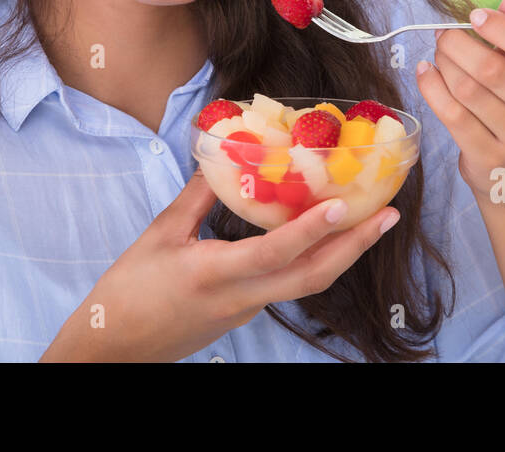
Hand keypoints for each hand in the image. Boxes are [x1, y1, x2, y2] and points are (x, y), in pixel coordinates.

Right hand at [40, 169, 399, 361]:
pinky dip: (312, 259)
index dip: (311, 229)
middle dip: (356, 247)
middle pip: (312, 278)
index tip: (343, 205)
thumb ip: (195, 197)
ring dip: (343, 254)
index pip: (274, 252)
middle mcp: (240, 297)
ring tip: (372, 223)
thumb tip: (220, 156)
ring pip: (306, 284)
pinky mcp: (244, 312)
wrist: (114, 349)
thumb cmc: (128, 291)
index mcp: (214, 274)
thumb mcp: (159, 235)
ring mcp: (246, 309)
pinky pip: (287, 283)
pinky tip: (322, 235)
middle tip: (390, 215)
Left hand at [414, 0, 504, 195]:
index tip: (475, 16)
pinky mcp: (489, 157)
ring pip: (468, 90)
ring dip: (445, 64)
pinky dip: (432, 87)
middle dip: (459, 45)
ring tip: (439, 53)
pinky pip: (452, 114)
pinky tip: (426, 72)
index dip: (503, 30)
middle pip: (494, 70)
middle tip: (444, 35)